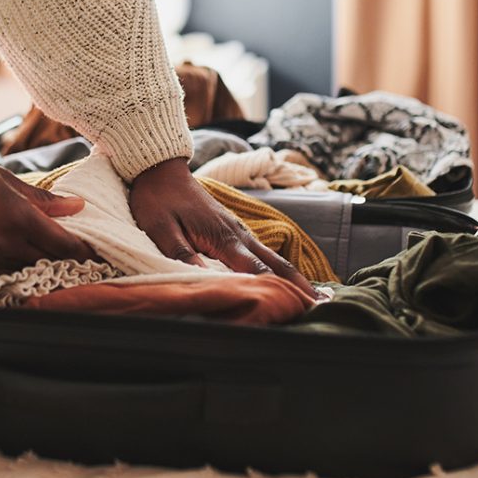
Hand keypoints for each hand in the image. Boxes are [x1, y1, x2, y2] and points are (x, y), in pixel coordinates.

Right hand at [0, 146, 96, 277]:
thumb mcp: (6, 179)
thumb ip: (44, 199)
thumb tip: (78, 206)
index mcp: (17, 216)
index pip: (62, 244)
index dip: (83, 251)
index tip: (95, 253)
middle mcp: (2, 242)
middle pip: (47, 263)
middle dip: (66, 263)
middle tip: (82, 263)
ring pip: (24, 273)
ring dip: (40, 270)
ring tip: (54, 266)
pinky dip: (13, 272)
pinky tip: (21, 265)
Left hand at [129, 157, 316, 296]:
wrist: (160, 170)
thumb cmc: (158, 201)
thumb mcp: (161, 230)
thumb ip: (182, 255)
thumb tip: (204, 280)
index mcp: (223, 238)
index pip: (257, 270)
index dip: (277, 291)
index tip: (296, 308)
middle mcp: (238, 234)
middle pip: (275, 264)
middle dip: (298, 286)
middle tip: (320, 306)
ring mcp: (238, 230)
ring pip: (272, 257)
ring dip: (292, 277)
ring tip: (311, 298)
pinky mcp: (233, 229)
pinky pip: (262, 252)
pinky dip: (278, 267)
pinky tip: (284, 279)